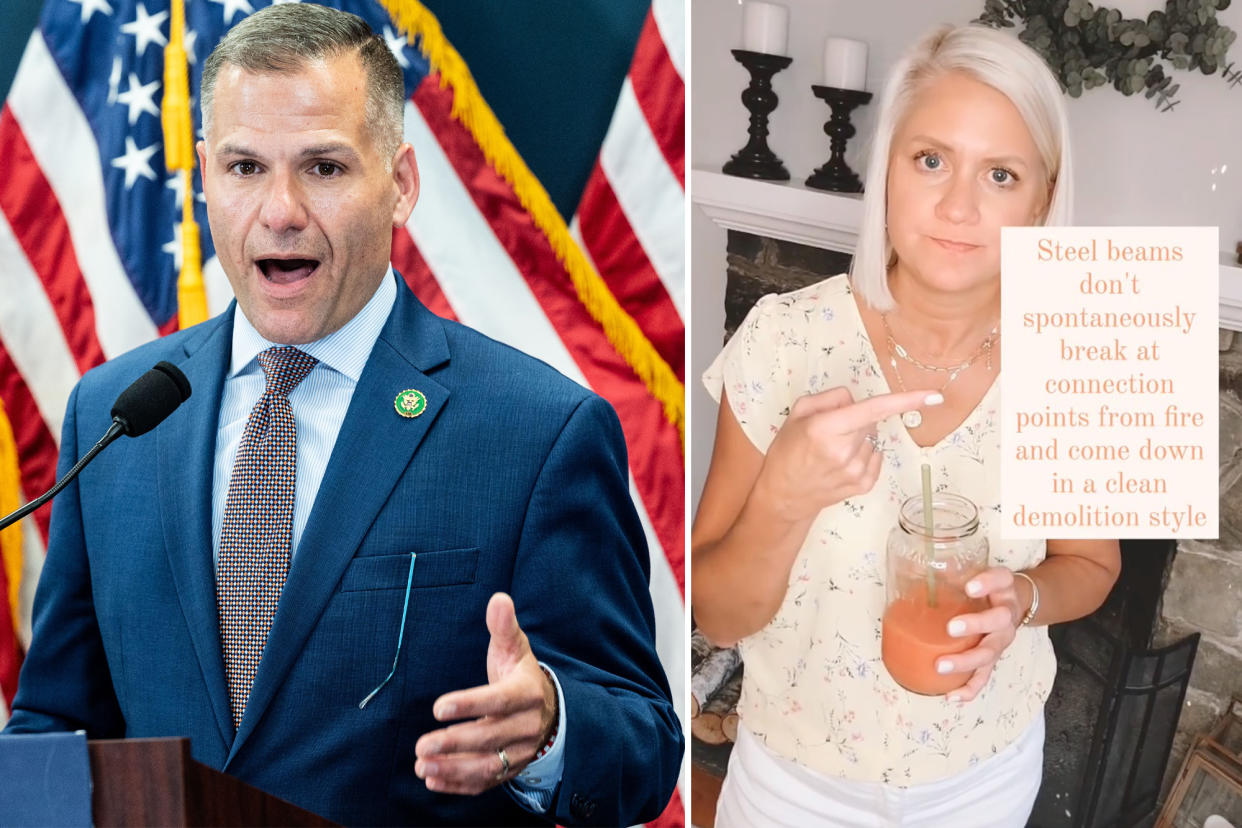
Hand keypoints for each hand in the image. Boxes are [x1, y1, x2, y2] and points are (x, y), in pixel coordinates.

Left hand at [414, 593, 557, 794]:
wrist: (549, 710)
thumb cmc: (520, 675)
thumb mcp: (515, 648)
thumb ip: (503, 626)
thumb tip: (498, 598)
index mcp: (527, 693)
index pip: (499, 701)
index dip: (470, 705)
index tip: (439, 707)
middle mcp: (527, 725)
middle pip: (490, 737)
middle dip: (454, 742)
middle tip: (421, 744)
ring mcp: (520, 751)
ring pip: (488, 765)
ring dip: (453, 768)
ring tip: (422, 765)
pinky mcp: (511, 770)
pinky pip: (486, 782)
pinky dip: (459, 784)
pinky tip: (433, 779)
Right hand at [753, 387, 942, 521]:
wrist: (783, 495)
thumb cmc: (788, 451)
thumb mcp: (797, 413)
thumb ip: (829, 398)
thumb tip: (855, 400)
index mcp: (825, 429)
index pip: (873, 410)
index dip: (906, 401)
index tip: (934, 396)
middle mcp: (844, 451)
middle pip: (870, 421)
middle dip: (857, 419)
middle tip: (831, 431)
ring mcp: (856, 471)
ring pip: (874, 439)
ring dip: (860, 438)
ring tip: (833, 450)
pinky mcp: (863, 485)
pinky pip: (877, 457)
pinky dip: (865, 453)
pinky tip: (843, 461)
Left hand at [935, 567, 1025, 701]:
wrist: (1016, 601)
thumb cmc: (987, 587)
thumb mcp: (978, 573)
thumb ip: (954, 570)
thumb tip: (915, 566)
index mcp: (1003, 589)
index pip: (1000, 579)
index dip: (987, 583)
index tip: (969, 586)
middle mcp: (1006, 615)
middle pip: (998, 622)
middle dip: (975, 626)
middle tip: (951, 628)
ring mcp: (1002, 639)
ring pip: (989, 654)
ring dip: (966, 662)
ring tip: (941, 666)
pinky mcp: (994, 658)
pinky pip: (984, 677)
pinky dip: (969, 689)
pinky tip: (951, 696)